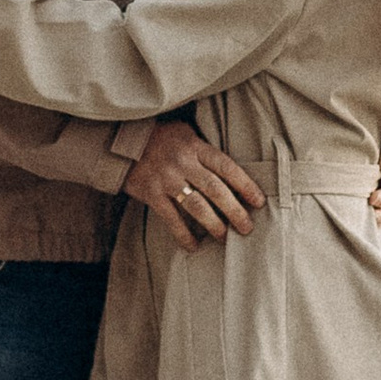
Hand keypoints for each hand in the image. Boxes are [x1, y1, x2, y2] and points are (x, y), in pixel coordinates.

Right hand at [123, 117, 266, 251]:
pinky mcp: (150, 193)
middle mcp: (182, 163)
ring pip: (195, 206)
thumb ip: (205, 150)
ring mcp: (166, 179)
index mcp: (195, 147)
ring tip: (224, 237)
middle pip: (215, 189)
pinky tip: (193, 246)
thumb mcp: (185, 133)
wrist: (121, 141)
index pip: (226, 167)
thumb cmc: (160, 137)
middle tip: (247, 228)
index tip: (259, 202)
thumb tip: (233, 175)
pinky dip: (183, 234)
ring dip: (213, 224)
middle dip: (234, 210)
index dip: (245, 185)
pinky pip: (170, 218)